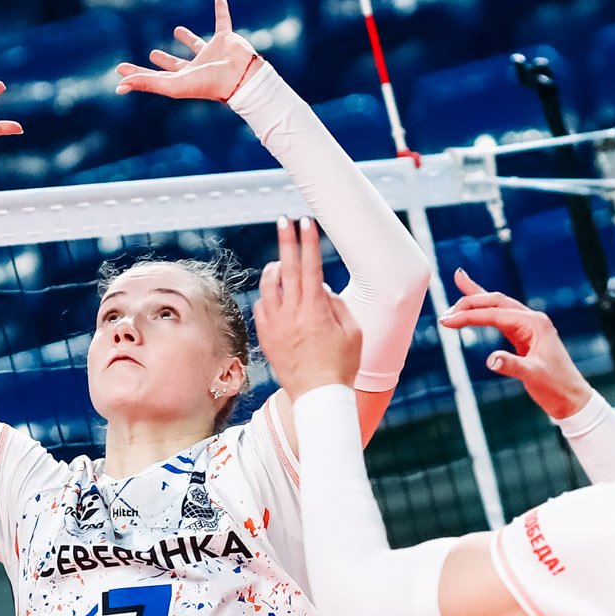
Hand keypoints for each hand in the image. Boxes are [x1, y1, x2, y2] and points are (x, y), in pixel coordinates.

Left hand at [114, 0, 262, 101]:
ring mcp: (212, 52)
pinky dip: (222, 9)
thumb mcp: (173, 84)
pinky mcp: (226, 38)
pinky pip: (223, 20)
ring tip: (176, 29)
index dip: (137, 74)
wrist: (242, 76)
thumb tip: (120, 85)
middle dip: (164, 60)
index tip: (120, 69)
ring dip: (187, 37)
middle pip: (176, 64)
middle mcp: (196, 67)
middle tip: (153, 53)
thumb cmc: (209, 83)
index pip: (155, 76)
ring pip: (196, 44)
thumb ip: (147, 83)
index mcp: (183, 79)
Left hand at [253, 218, 361, 397]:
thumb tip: (321, 286)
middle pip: (288, 268)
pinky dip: (269, 296)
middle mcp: (292, 313)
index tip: (306, 222)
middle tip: (283, 220)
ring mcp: (275, 324)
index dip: (308, 242)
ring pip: (269, 285)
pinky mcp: (265, 336)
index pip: (311, 266)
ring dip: (276, 269)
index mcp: (315, 309)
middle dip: (287, 240)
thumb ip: (337, 304)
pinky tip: (277, 295)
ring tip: (282, 261)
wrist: (318, 396)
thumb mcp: (352, 331)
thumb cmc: (342, 364)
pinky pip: (262, 307)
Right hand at [440, 269, 593, 419]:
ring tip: (460, 281)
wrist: (570, 398)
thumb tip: (491, 360)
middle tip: (446, 312)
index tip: (447, 321)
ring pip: (498, 305)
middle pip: (496, 301)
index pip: (495, 314)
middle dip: (470, 302)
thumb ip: (511, 366)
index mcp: (534, 324)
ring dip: (478, 297)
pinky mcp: (525, 336)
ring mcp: (528, 326)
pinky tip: (477, 307)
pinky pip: (501, 317)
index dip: (469, 316)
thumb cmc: (555, 386)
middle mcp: (532, 320)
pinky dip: (486, 310)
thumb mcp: (533, 376)